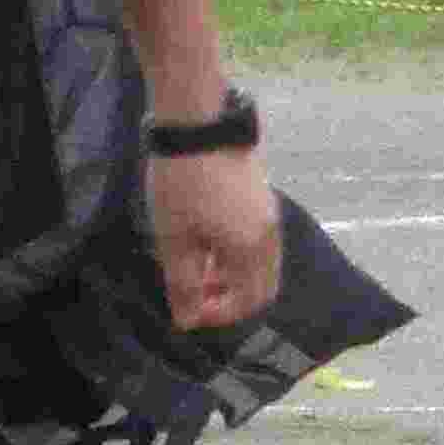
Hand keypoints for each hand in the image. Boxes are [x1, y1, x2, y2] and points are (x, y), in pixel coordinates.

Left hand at [144, 147, 279, 326]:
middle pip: (261, 286)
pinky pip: (257, 242)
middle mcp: (269, 235)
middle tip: (194, 294)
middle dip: (229, 299)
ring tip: (195, 268)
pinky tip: (205, 243)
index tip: (187, 310)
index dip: (218, 315)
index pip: (249, 302)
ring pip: (260, 264)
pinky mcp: (263, 197)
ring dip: (232, 276)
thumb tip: (187, 321)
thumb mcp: (174, 238)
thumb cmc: (181, 183)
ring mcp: (269, 214)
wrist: (197, 123)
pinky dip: (236, 255)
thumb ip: (183, 283)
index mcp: (251, 249)